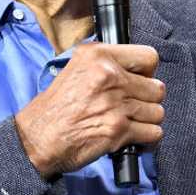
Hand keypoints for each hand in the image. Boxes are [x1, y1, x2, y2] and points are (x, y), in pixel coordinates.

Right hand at [15, 43, 164, 179]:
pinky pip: (153, 133)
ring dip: (146, 121)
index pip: (149, 57)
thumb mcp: (75, 69)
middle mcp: (108, 76)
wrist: (38, 138)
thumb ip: (105, 65)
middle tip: (131, 107)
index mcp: (98, 56)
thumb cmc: (54, 108)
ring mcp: (115, 104)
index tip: (139, 81)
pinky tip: (133, 138)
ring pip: (157, 111)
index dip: (148, 72)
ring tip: (129, 123)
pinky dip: (147, 139)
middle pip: (157, 88)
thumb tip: (137, 71)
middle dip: (147, 101)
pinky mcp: (118, 130)